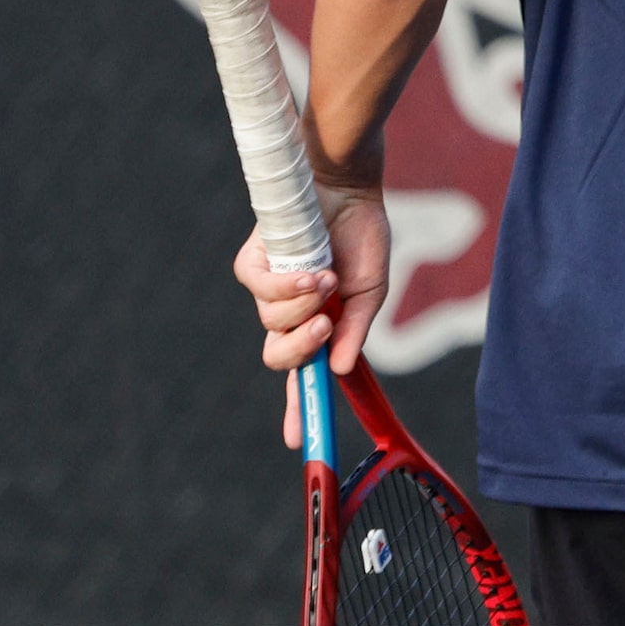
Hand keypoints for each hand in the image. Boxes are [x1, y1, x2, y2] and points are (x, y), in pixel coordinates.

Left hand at [231, 183, 389, 447]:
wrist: (348, 186)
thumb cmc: (361, 235)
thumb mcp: (371, 291)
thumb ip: (355, 329)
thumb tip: (338, 369)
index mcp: (318, 323)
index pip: (302, 373)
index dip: (299, 407)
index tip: (299, 439)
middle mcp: (289, 312)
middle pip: (278, 356)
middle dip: (300, 348)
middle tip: (323, 327)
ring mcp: (269, 289)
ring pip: (271, 323)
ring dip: (303, 305)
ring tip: (327, 276)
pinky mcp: (254, 263)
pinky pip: (259, 290)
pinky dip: (287, 285)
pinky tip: (311, 271)